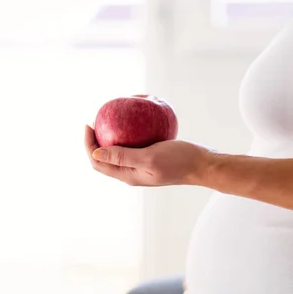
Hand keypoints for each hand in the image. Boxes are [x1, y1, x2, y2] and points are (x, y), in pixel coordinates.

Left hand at [85, 125, 215, 186]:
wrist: (204, 165)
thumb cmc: (179, 162)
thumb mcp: (149, 158)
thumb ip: (122, 156)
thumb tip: (95, 152)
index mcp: (128, 176)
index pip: (98, 162)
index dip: (88, 145)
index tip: (89, 123)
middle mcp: (131, 173)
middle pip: (104, 157)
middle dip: (95, 139)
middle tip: (96, 118)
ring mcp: (141, 166)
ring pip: (118, 150)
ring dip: (111, 136)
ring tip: (110, 117)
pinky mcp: (150, 157)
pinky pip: (134, 144)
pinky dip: (129, 132)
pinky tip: (133, 118)